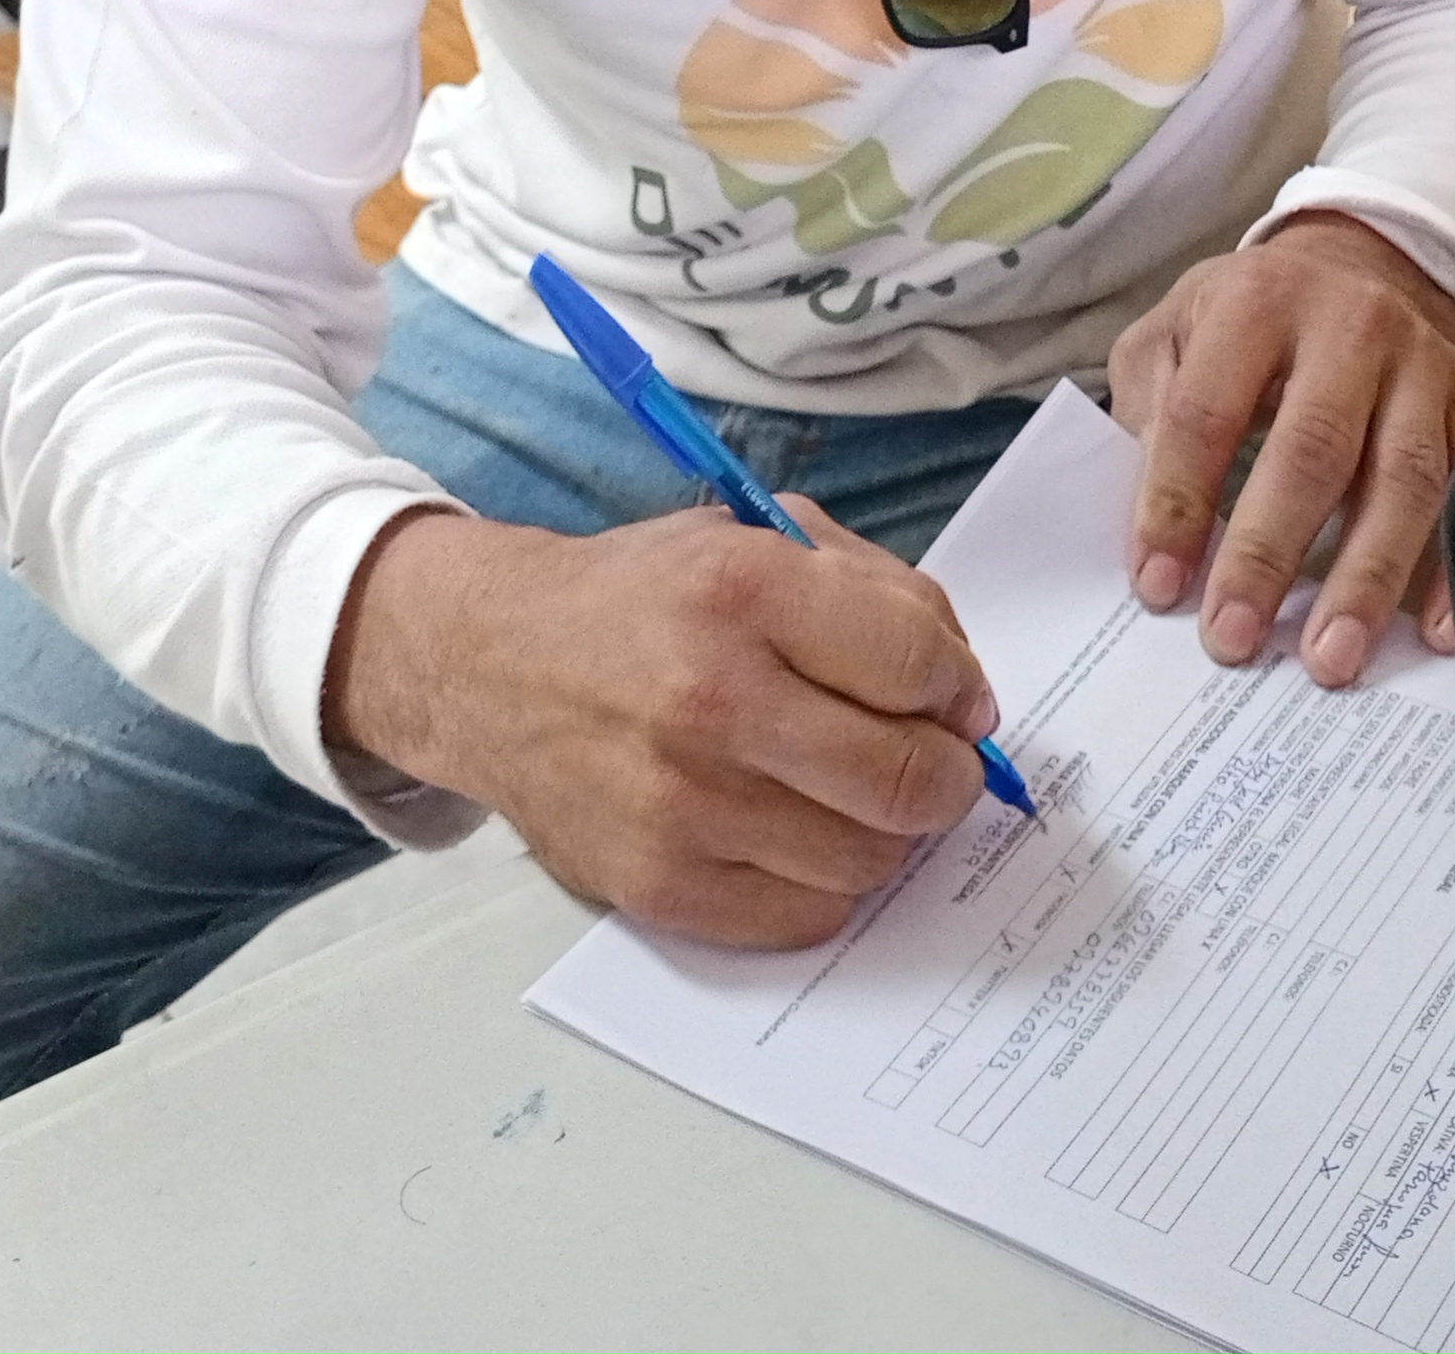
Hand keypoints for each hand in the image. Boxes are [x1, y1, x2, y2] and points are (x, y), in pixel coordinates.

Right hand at [324, 498, 1002, 948]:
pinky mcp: (657, 884)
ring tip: (852, 790)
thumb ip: (880, 592)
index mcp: (741, 589)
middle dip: (947, 775)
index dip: (960, 688)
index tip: (954, 698)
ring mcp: (679, 804)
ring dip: (888, 832)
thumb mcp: (755, 537)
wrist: (489, 664)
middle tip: (932, 761)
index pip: (917, 665)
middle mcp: (708, 698)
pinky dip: (827, 880)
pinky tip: (797, 828)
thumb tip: (965, 693)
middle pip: (905, 780)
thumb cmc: (642, 600)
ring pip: (868, 860)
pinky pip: (807, 915)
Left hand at [1110, 211, 1454, 689]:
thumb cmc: (1247, 321)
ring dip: (1366, 578)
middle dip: (1269, 553)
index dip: (1177, 502)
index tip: (1158, 586)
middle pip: (1312, 450)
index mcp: (1257, 302)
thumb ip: (1149, 413)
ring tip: (1329, 657)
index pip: (1206, 412)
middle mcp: (1351, 325)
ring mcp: (1424, 363)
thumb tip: (1154, 526)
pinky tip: (1429, 633)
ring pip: (1405, 479)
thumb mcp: (1173, 334)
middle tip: (1234, 638)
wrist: (1357, 267)